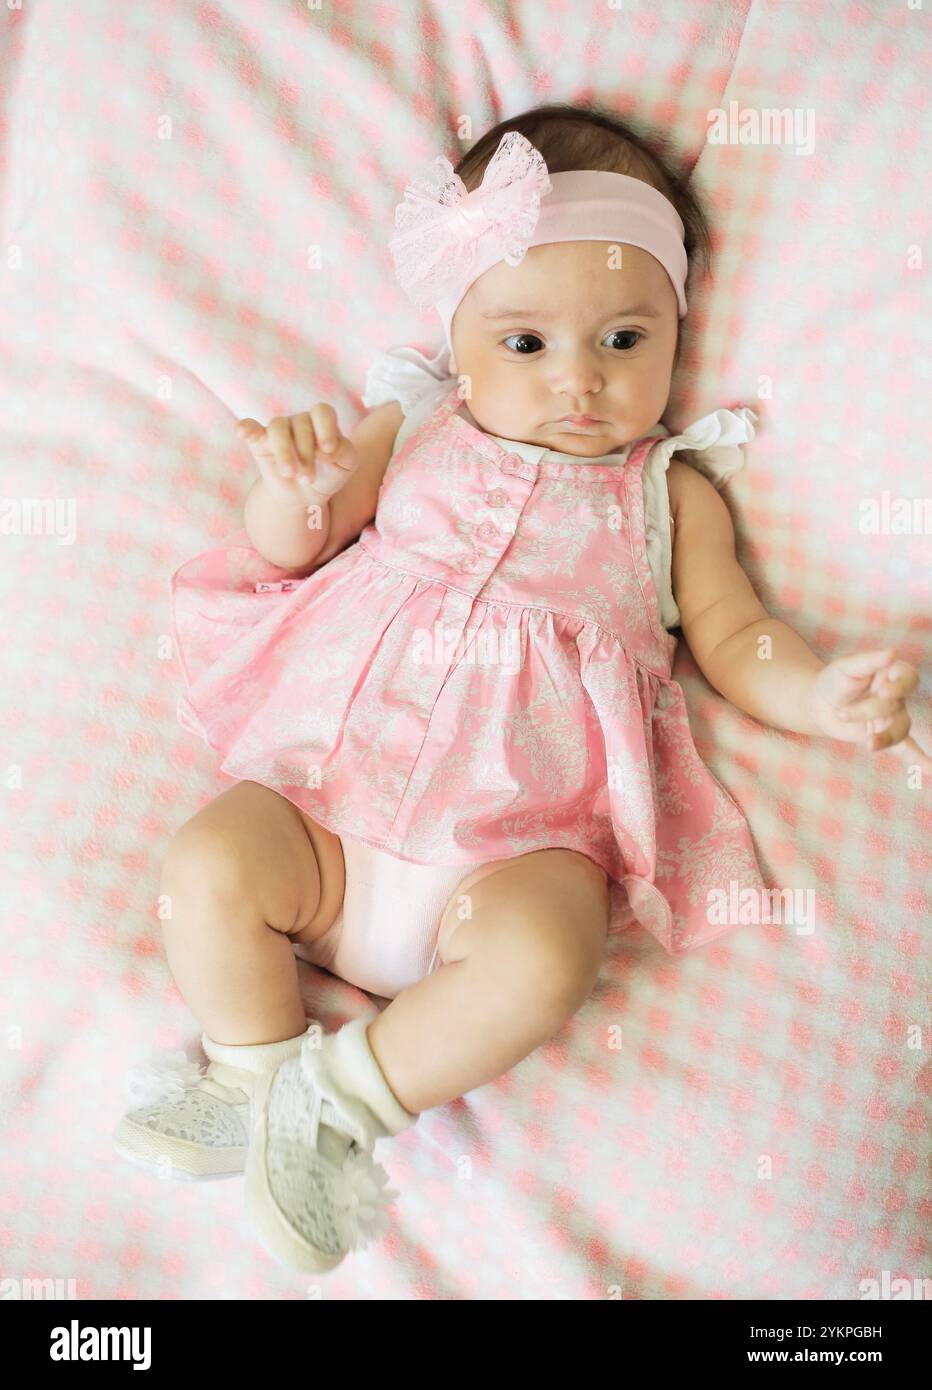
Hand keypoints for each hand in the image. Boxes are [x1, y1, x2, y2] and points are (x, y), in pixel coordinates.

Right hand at [236, 404, 359, 512]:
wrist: (306, 496)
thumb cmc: (329, 475)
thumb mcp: (346, 466)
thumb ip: (345, 452)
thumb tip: (326, 448)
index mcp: (322, 422)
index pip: (322, 412)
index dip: (325, 428)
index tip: (328, 450)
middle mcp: (300, 421)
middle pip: (301, 424)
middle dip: (306, 453)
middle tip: (308, 479)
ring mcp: (279, 430)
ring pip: (277, 428)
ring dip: (284, 452)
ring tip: (289, 474)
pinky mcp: (260, 442)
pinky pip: (250, 428)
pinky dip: (246, 428)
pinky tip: (242, 432)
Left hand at [805, 646, 931, 776]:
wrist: (818, 704)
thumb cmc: (834, 680)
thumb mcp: (846, 667)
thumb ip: (868, 660)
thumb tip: (893, 652)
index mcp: (891, 673)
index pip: (908, 679)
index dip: (900, 687)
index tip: (883, 692)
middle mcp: (896, 696)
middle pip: (897, 706)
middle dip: (869, 711)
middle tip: (842, 712)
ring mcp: (892, 717)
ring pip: (901, 728)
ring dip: (885, 737)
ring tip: (868, 743)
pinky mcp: (884, 735)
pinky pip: (905, 748)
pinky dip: (917, 758)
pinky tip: (929, 769)